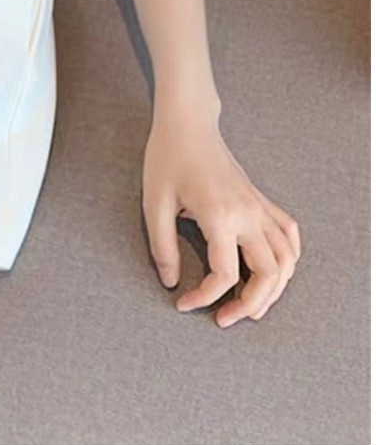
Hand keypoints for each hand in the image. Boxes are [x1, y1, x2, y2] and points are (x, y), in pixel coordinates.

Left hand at [142, 109, 300, 327]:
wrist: (188, 125)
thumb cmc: (167, 158)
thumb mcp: (154, 202)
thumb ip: (162, 245)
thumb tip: (171, 282)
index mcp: (219, 215)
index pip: (224, 273)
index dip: (205, 297)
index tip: (183, 304)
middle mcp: (248, 214)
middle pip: (268, 275)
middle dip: (249, 305)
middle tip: (223, 319)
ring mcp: (260, 207)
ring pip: (287, 260)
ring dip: (274, 289)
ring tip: (249, 305)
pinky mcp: (262, 201)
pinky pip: (289, 235)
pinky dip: (288, 260)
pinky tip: (272, 272)